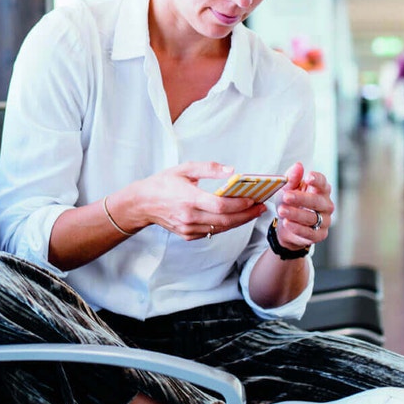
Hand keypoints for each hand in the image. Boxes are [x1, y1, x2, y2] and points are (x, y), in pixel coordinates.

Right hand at [132, 162, 265, 240]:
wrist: (142, 203)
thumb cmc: (163, 183)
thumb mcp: (184, 168)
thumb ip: (209, 168)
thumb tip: (231, 171)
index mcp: (188, 199)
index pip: (220, 205)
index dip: (239, 204)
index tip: (253, 199)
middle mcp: (189, 217)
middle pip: (225, 220)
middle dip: (246, 215)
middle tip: (261, 208)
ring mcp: (188, 228)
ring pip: (220, 228)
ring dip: (239, 221)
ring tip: (253, 212)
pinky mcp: (188, 235)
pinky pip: (212, 232)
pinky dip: (225, 225)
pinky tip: (235, 217)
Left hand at [274, 162, 334, 249]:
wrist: (286, 226)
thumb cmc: (290, 203)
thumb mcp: (287, 189)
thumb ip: (292, 178)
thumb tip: (298, 165)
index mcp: (320, 190)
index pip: (323, 183)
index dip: (317, 180)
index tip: (308, 177)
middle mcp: (326, 205)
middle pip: (317, 201)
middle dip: (301, 198)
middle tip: (287, 196)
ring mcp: (324, 221)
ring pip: (312, 217)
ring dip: (296, 214)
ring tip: (282, 210)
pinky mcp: (319, 235)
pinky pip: (310, 233)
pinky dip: (298, 228)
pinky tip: (287, 223)